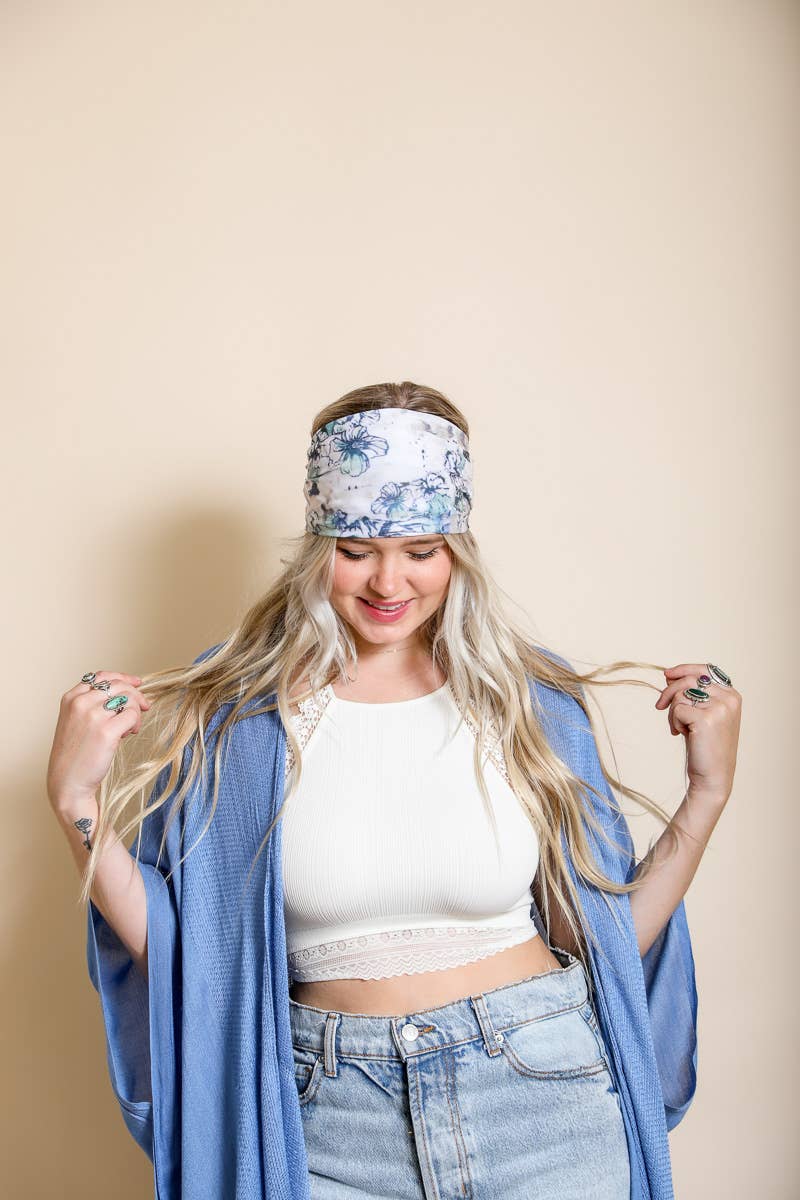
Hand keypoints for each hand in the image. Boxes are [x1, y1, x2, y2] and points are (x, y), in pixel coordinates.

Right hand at [47, 671, 152, 810]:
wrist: (68, 782)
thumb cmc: (75, 754)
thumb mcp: (75, 722)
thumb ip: (94, 705)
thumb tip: (129, 692)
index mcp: (70, 699)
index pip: (101, 676)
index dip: (122, 678)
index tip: (137, 683)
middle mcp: (80, 704)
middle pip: (118, 685)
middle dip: (136, 694)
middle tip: (145, 707)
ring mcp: (92, 717)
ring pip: (128, 698)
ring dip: (136, 711)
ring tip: (131, 728)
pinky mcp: (106, 732)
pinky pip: (132, 715)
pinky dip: (136, 723)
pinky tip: (129, 734)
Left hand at [655, 663, 740, 801]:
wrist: (712, 776)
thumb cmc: (705, 746)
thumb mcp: (703, 715)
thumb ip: (693, 694)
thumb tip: (669, 675)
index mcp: (732, 695)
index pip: (705, 670)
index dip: (684, 669)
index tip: (667, 674)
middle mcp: (729, 698)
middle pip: (689, 680)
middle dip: (669, 691)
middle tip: (659, 706)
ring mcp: (720, 708)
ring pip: (681, 694)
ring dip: (672, 712)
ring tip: (678, 728)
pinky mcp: (706, 718)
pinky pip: (677, 709)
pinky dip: (673, 721)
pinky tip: (680, 734)